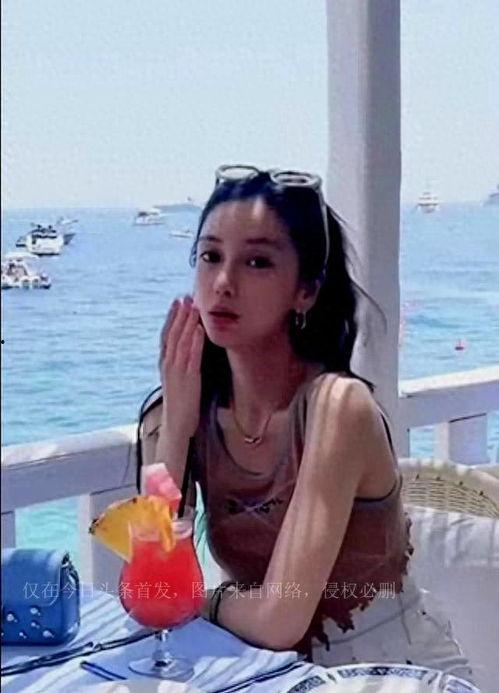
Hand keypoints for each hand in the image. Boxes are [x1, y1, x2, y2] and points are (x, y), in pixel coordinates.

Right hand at [159, 295, 204, 438]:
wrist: (176, 425)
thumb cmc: (180, 402)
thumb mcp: (177, 379)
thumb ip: (179, 364)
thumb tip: (185, 349)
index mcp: (165, 363)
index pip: (167, 335)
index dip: (172, 317)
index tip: (177, 301)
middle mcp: (168, 364)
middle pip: (173, 334)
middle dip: (179, 314)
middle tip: (185, 296)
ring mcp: (177, 371)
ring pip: (181, 341)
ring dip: (187, 323)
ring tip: (193, 306)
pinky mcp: (188, 379)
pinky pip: (191, 356)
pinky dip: (195, 341)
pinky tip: (199, 328)